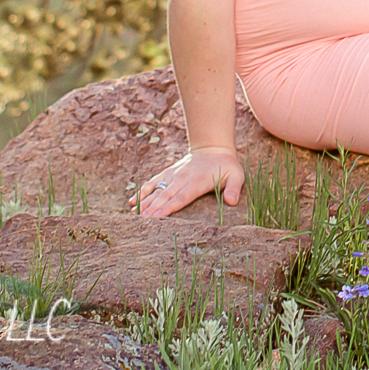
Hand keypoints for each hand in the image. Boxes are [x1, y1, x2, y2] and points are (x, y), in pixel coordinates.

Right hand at [128, 145, 244, 217]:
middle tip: (142, 221)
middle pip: (166, 195)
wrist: (213, 147)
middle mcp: (183, 178)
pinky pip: (153, 182)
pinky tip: (131, 201)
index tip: (158, 217)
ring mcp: (174, 175)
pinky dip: (142, 191)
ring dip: (145, 202)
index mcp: (198, 182)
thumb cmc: (226, 166)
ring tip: (134, 215)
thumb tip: (232, 202)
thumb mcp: (237, 175)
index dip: (169, 207)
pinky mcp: (168, 173)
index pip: (181, 197)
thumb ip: (234, 189)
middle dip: (153, 208)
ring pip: (157, 190)